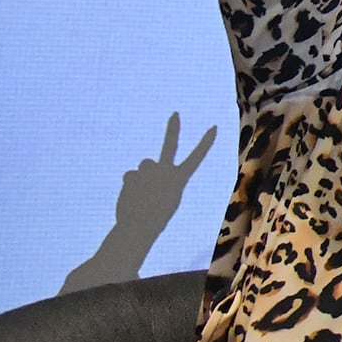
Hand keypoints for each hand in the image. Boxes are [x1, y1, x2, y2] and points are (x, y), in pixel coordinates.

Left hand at [113, 112, 217, 233]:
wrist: (138, 227)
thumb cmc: (156, 217)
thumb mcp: (165, 197)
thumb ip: (158, 178)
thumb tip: (143, 166)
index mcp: (179, 179)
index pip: (196, 157)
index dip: (205, 142)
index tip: (213, 127)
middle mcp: (166, 171)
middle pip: (170, 146)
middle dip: (173, 129)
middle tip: (175, 114)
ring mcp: (148, 172)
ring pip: (143, 165)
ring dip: (141, 175)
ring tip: (141, 192)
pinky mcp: (132, 175)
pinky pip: (129, 175)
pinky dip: (128, 185)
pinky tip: (130, 196)